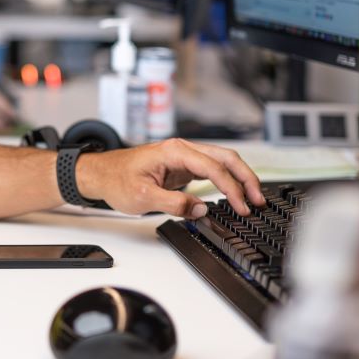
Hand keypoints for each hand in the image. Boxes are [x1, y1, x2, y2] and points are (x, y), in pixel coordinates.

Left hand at [76, 138, 264, 218]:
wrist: (100, 174)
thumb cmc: (116, 180)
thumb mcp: (143, 197)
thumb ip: (174, 203)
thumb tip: (201, 209)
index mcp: (174, 151)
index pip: (213, 168)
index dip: (231, 189)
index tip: (241, 207)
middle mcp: (182, 150)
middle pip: (225, 158)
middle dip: (245, 178)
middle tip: (258, 201)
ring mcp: (183, 157)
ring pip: (221, 162)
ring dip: (238, 179)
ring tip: (252, 199)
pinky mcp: (182, 167)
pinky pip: (211, 171)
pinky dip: (226, 181)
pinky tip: (234, 195)